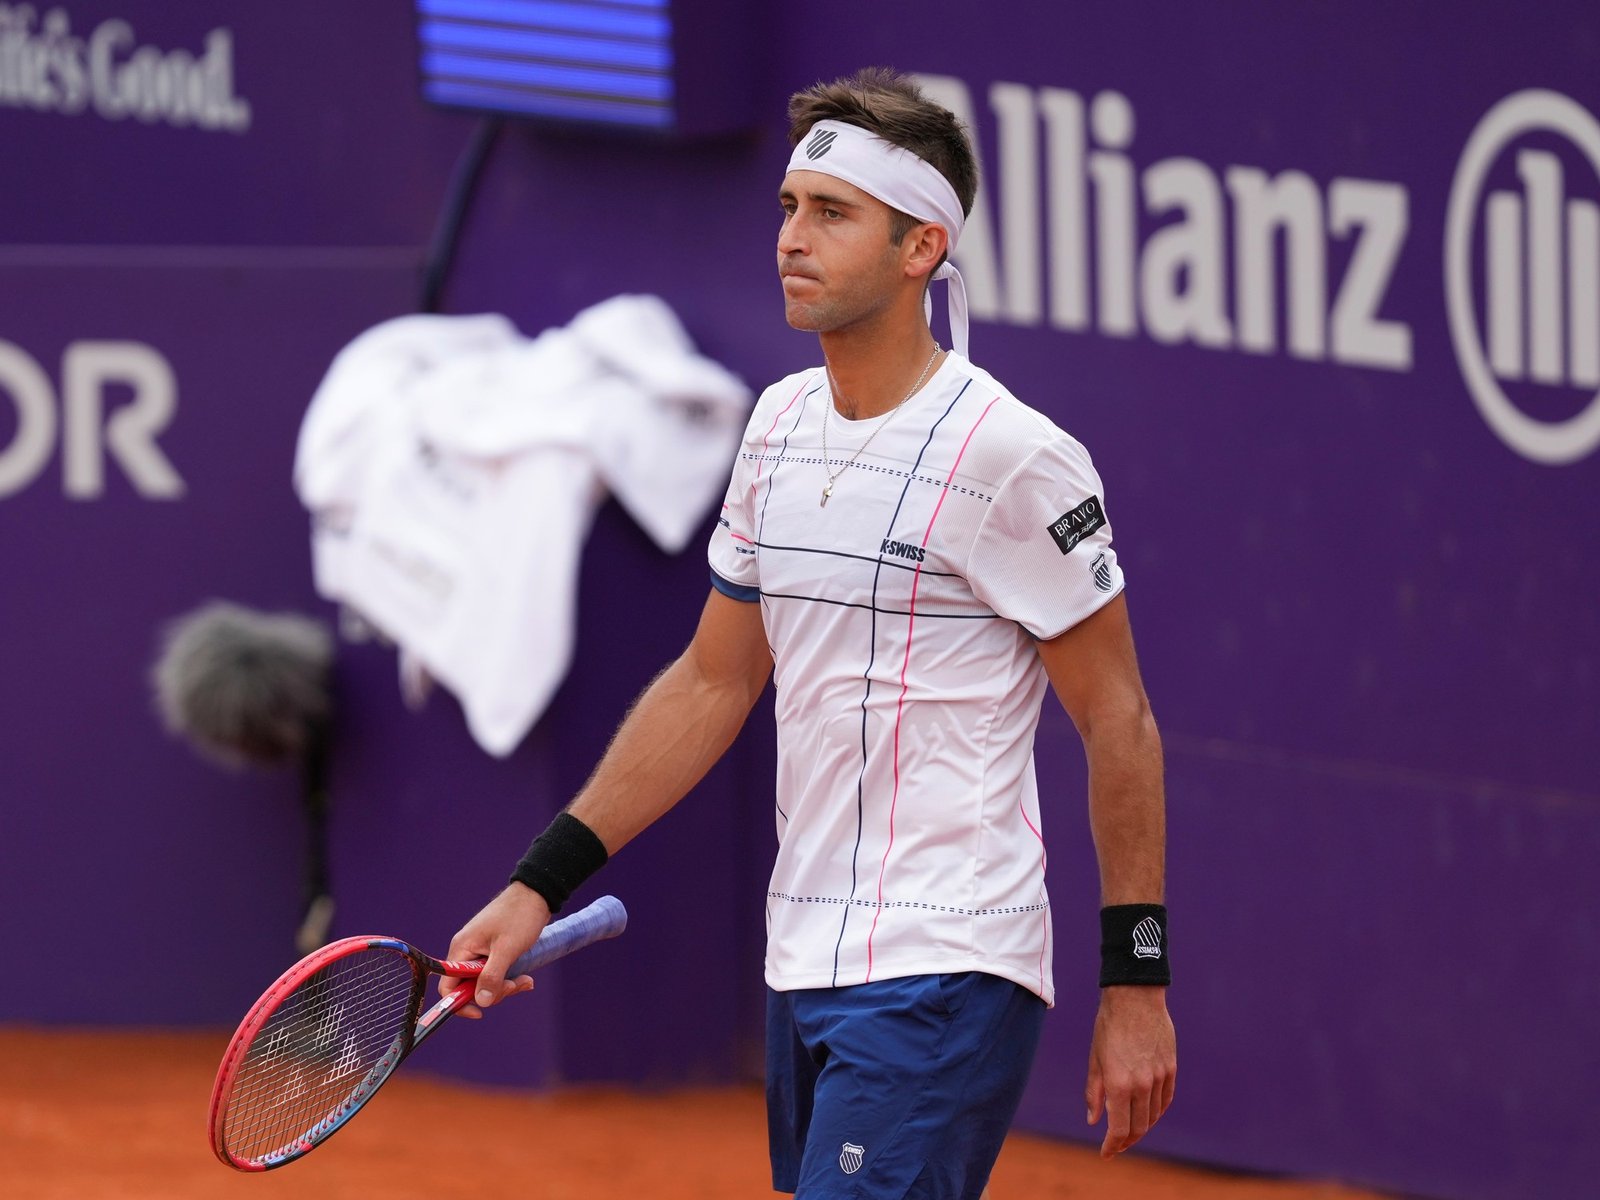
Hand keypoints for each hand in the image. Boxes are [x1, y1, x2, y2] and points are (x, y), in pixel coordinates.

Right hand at [438, 883, 551, 1017]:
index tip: (480, 1012)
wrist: (536, 894)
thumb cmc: (520, 916)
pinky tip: (526, 976)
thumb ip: (491, 976)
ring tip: (526, 980)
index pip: (448, 986)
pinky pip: (495, 972)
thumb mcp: (507, 949)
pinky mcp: (492, 950)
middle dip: (493, 992)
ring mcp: (479, 950)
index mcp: (461, 948)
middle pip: (469, 987)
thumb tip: (480, 1002)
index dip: (460, 1003)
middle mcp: (466, 950)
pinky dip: (509, 978)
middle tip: (515, 985)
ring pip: (485, 981)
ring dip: (505, 986)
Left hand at [1084, 986, 1175, 1157]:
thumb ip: (1094, 1092)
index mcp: (1119, 1083)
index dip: (1112, 1145)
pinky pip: (1166, 1099)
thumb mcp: (1095, 1059)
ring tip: (1129, 1131)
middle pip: (1139, 1127)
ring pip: (1153, 1115)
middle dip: (1126, 1141)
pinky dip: (1156, 1111)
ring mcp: (1159, 1077)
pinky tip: (1148, 1113)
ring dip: (1142, 1128)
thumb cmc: (1109, 1026)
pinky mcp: (1171, 1068)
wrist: (1134, 997)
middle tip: (1116, 1146)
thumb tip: (1093, 1120)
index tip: (1106, 1153)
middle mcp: (1142, 1084)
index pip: (1119, 1128)